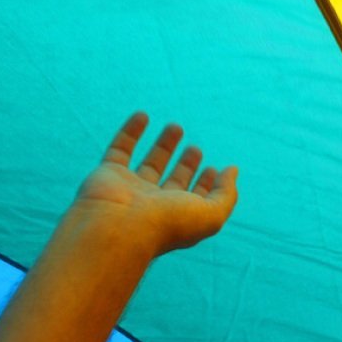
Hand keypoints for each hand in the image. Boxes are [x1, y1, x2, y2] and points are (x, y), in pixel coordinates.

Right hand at [73, 113, 237, 254]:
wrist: (119, 227)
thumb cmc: (167, 223)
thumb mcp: (211, 213)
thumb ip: (226, 193)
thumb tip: (232, 171)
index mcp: (179, 216)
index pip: (196, 199)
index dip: (207, 184)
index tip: (215, 169)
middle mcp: (155, 205)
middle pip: (174, 181)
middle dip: (186, 165)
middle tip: (196, 149)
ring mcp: (132, 189)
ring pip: (150, 163)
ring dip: (164, 145)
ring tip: (177, 127)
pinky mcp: (109, 174)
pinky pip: (120, 148)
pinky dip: (130, 131)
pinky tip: (143, 115)